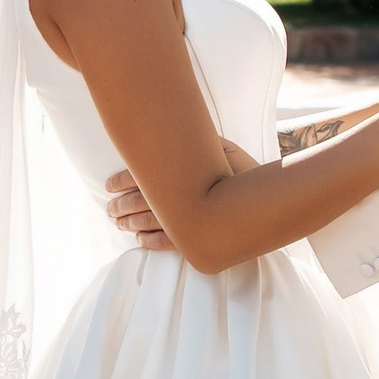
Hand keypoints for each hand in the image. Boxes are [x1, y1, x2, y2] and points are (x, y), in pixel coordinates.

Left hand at [106, 139, 256, 251]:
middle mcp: (182, 200)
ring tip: (119, 224)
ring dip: (129, 224)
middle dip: (120, 207)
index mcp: (182, 176)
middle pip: (139, 203)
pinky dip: (150, 242)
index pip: (141, 178)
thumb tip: (169, 134)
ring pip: (148, 224)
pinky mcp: (197, 242)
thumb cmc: (244, 173)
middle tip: (110, 209)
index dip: (121, 181)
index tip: (109, 186)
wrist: (269, 204)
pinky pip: (167, 244)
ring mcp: (189, 223)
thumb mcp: (223, 149)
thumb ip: (198, 144)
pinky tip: (139, 241)